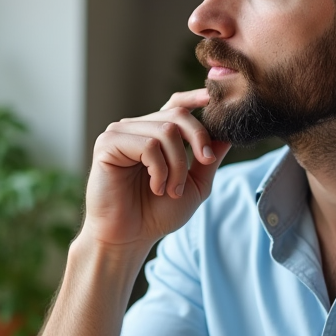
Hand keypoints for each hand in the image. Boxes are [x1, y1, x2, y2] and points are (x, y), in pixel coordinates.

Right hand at [82, 89, 230, 253]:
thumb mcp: (194, 186)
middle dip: (198, 141)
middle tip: (205, 164)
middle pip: (178, 115)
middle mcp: (136, 128)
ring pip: (166, 131)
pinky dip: (159, 170)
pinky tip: (155, 187)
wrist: (129, 238)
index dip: (194, 98)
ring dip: (177, 165)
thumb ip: (208, 160)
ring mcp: (120, 133)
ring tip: (170, 190)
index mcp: (154, 134)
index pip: (175, 105)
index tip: (212, 98)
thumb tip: (227, 135)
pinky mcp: (107, 143)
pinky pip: (147, 145)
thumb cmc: (157, 214)